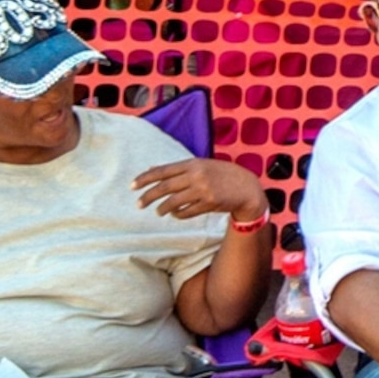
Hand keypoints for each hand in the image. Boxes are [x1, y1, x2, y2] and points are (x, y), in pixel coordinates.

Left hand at [133, 156, 268, 226]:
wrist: (246, 187)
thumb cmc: (221, 175)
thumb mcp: (201, 165)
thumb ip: (178, 168)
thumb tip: (152, 168)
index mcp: (193, 163)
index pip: (162, 171)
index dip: (145, 178)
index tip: (132, 186)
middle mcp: (196, 176)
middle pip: (165, 187)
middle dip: (148, 196)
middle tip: (139, 204)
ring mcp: (203, 190)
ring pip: (174, 202)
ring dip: (162, 208)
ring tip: (158, 212)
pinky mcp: (209, 204)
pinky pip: (187, 212)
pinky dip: (178, 214)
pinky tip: (175, 214)